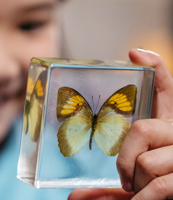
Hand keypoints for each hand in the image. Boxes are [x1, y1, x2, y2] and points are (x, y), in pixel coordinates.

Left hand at [69, 49, 172, 199]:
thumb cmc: (149, 190)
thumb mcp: (130, 184)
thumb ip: (106, 189)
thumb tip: (73, 198)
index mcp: (165, 127)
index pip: (166, 90)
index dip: (155, 68)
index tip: (134, 52)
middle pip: (142, 130)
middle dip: (124, 159)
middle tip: (123, 178)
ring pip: (147, 162)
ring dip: (135, 184)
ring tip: (140, 191)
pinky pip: (160, 185)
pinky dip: (142, 199)